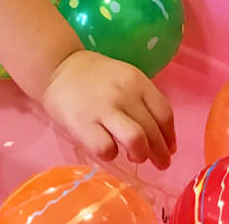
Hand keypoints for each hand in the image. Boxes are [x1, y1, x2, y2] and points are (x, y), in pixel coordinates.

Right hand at [42, 49, 174, 169]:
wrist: (58, 66)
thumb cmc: (94, 76)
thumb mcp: (124, 77)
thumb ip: (141, 100)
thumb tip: (160, 137)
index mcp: (137, 81)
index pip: (164, 113)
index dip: (170, 136)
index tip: (170, 149)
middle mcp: (124, 94)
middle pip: (152, 131)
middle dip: (160, 154)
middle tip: (160, 164)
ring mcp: (103, 109)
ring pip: (136, 141)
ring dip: (141, 155)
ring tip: (136, 158)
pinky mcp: (82, 124)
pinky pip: (106, 149)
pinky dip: (111, 154)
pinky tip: (108, 150)